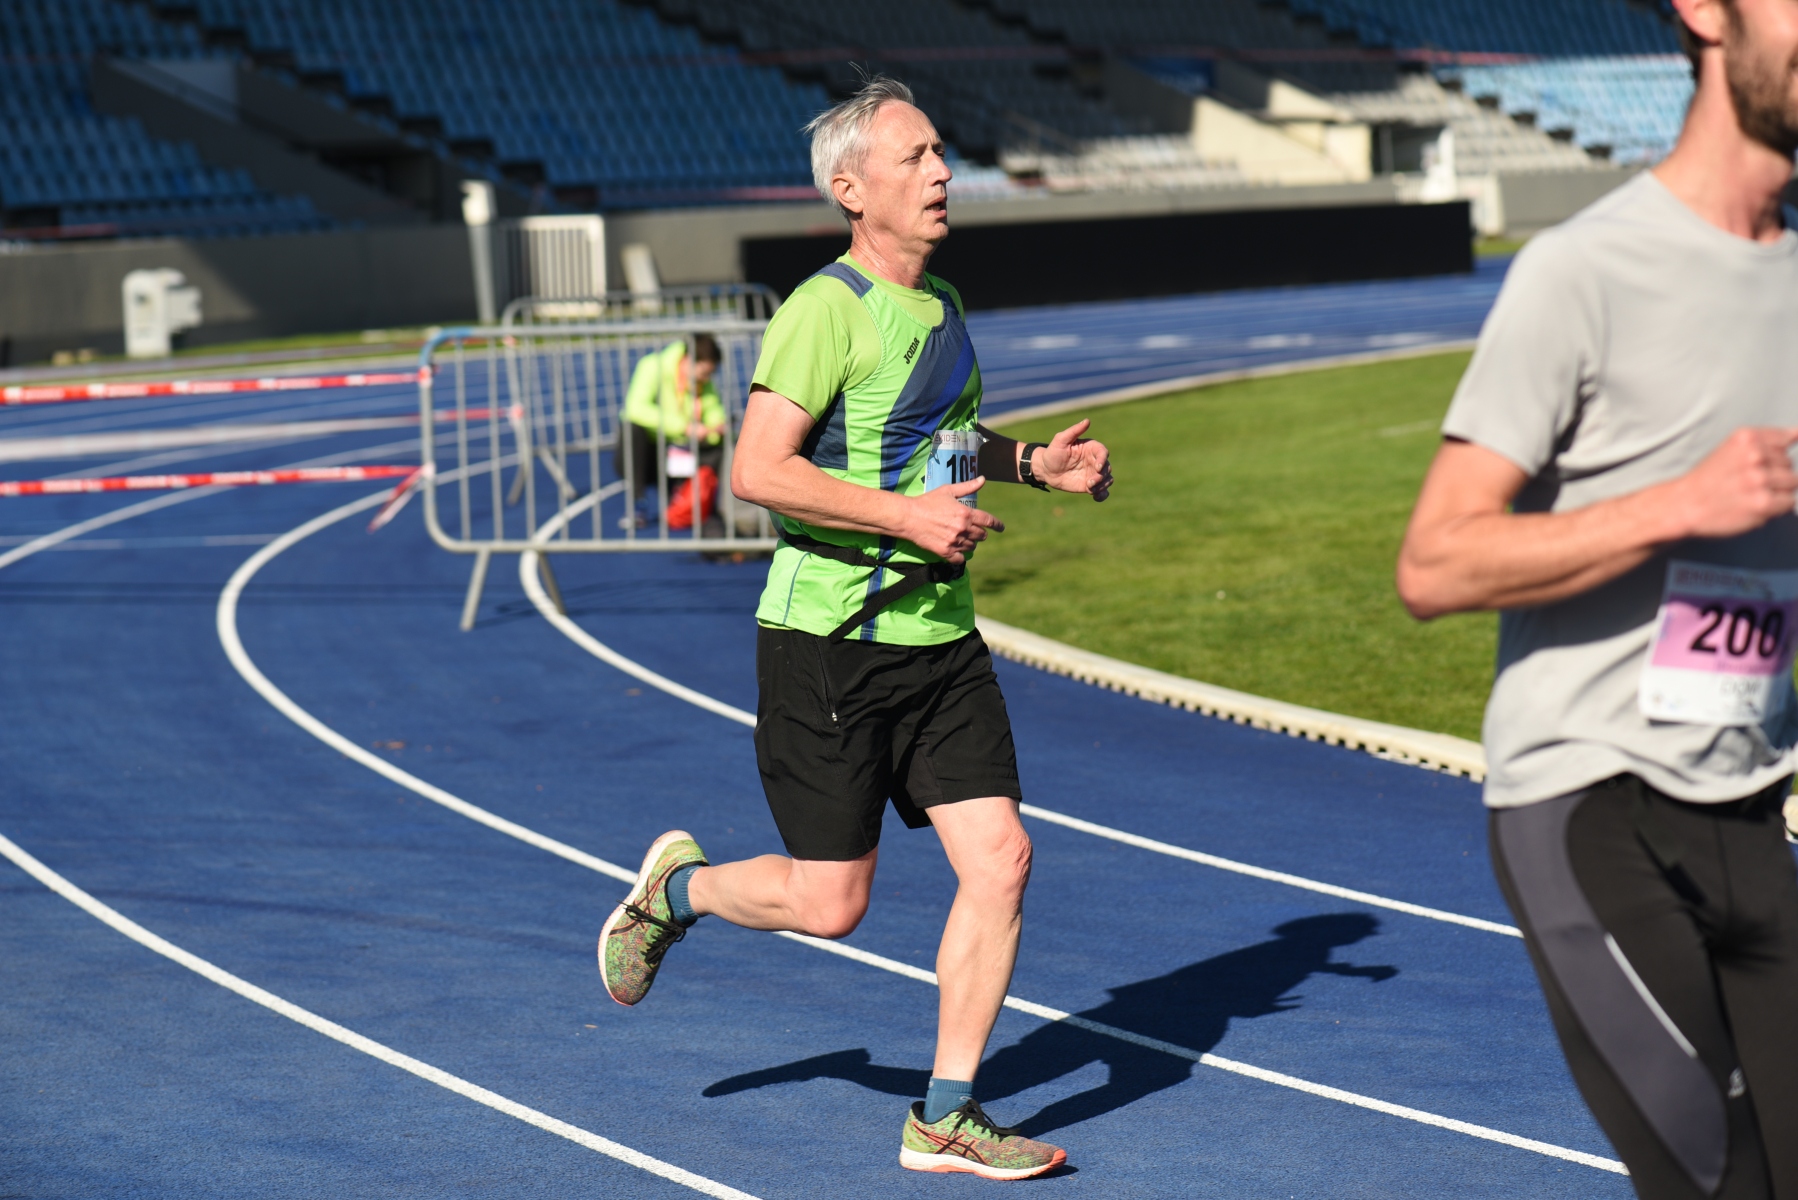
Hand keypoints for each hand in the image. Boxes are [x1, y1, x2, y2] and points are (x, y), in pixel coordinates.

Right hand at [904, 477, 1003, 563]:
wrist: (908, 517)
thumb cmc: (927, 501)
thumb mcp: (948, 491)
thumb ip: (968, 487)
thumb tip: (983, 479)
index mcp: (966, 513)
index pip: (989, 521)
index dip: (997, 525)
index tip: (1001, 528)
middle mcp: (963, 529)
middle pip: (982, 535)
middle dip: (981, 533)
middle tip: (976, 532)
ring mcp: (955, 542)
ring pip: (972, 547)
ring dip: (971, 543)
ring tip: (964, 539)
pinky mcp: (945, 552)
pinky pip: (961, 559)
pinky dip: (961, 556)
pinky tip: (957, 551)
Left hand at [1034, 419, 1111, 500]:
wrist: (1046, 470)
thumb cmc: (1052, 452)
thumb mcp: (1060, 440)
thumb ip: (1074, 431)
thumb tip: (1087, 420)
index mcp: (1091, 448)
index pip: (1103, 452)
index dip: (1103, 459)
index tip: (1098, 467)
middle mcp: (1095, 461)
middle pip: (1107, 467)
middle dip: (1101, 476)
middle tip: (1090, 482)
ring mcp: (1093, 473)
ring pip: (1107, 479)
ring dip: (1102, 485)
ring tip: (1090, 489)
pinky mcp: (1090, 485)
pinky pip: (1101, 491)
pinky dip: (1102, 495)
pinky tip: (1096, 497)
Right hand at [1666, 427, 1797, 539]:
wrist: (1685, 504)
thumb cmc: (1709, 477)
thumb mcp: (1733, 446)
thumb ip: (1767, 438)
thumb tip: (1797, 433)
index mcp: (1746, 437)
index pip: (1786, 439)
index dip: (1772, 455)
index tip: (1757, 464)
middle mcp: (1754, 455)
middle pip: (1789, 463)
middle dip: (1775, 472)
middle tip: (1748, 482)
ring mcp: (1759, 479)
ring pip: (1792, 482)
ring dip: (1777, 490)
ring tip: (1753, 494)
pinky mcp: (1763, 502)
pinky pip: (1789, 502)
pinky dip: (1777, 506)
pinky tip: (1756, 505)